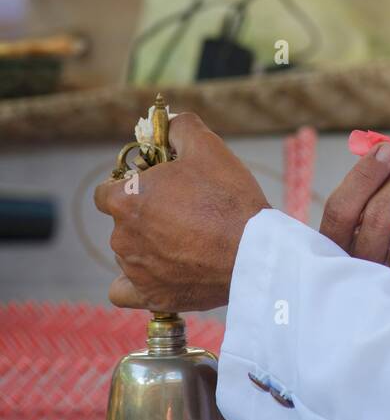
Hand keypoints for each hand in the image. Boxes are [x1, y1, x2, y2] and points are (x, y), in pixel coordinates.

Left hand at [94, 113, 270, 311]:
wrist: (253, 251)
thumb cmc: (228, 197)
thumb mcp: (206, 146)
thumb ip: (179, 127)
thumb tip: (168, 122)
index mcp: (127, 199)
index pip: (106, 192)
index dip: (129, 186)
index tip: (154, 187)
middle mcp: (122, 237)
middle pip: (122, 222)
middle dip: (145, 214)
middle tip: (182, 210)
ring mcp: (135, 270)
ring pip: (129, 253)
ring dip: (148, 245)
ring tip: (186, 240)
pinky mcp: (152, 296)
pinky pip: (125, 291)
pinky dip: (136, 283)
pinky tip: (156, 272)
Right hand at [320, 144, 389, 294]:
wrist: (386, 319)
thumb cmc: (371, 259)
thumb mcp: (353, 236)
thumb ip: (363, 196)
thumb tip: (383, 149)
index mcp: (335, 251)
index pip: (341, 208)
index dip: (365, 174)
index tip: (386, 149)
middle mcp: (361, 270)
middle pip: (380, 216)